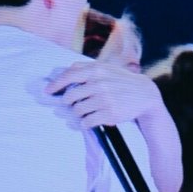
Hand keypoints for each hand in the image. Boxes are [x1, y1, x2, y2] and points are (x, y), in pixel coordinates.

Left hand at [45, 61, 161, 128]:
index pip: (69, 76)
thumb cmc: (121, 81)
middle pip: (69, 97)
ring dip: (77, 114)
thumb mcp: (106, 68)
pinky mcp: (109, 114)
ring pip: (77, 111)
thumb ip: (86, 67)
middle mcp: (100, 84)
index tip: (47, 91)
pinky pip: (85, 122)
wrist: (145, 95)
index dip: (55, 85)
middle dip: (68, 103)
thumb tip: (64, 70)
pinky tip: (88, 121)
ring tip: (85, 112)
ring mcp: (105, 100)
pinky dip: (83, 124)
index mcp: (97, 70)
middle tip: (73, 104)